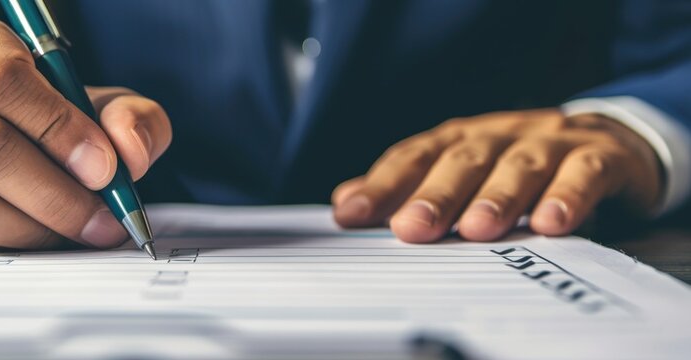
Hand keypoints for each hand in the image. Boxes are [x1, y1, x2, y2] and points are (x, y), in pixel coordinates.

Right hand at [0, 14, 171, 251]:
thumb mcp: (92, 101)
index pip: (2, 79)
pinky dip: (2, 245)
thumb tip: (130, 153)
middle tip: (101, 220)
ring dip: (30, 228)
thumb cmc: (35, 113)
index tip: (104, 169)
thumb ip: (129, 117)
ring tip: (72, 233)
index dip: (59, 129)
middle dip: (55, 194)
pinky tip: (35, 239)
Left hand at [332, 108, 660, 242]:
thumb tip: (345, 204)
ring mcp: (551, 142)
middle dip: (435, 194)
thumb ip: (408, 188)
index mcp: (462, 139)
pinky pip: (584, 174)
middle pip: (464, 160)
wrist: (611, 143)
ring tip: (478, 229)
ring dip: (498, 197)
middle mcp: (501, 134)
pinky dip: (567, 196)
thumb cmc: (521, 166)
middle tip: (412, 227)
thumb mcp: (464, 173)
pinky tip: (550, 223)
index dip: (382, 184)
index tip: (351, 214)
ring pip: (520, 165)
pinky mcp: (601, 156)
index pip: (415, 156)